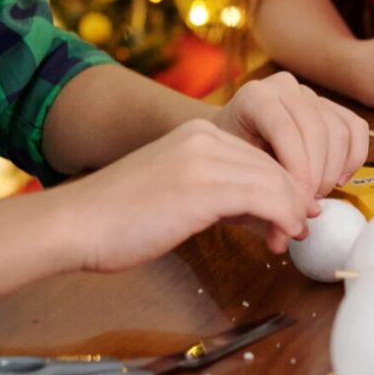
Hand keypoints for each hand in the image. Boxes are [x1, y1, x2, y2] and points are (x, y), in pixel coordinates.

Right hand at [63, 119, 313, 268]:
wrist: (77, 224)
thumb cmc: (119, 220)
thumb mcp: (178, 195)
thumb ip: (220, 196)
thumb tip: (265, 214)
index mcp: (197, 134)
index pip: (261, 156)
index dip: (284, 188)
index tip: (292, 216)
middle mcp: (204, 138)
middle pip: (274, 165)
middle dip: (293, 201)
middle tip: (296, 232)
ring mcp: (203, 160)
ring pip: (275, 181)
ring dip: (290, 214)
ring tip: (287, 240)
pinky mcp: (203, 188)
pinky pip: (265, 199)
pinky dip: (282, 219)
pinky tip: (280, 239)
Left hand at [213, 72, 368, 197]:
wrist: (235, 136)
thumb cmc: (234, 155)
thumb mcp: (238, 168)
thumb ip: (263, 187)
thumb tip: (291, 222)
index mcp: (256, 97)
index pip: (285, 129)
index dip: (297, 168)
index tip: (298, 200)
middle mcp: (285, 87)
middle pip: (317, 130)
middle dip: (317, 174)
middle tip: (309, 204)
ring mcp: (311, 94)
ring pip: (339, 131)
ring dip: (334, 171)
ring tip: (318, 195)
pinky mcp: (331, 105)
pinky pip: (356, 128)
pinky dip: (354, 157)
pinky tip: (339, 179)